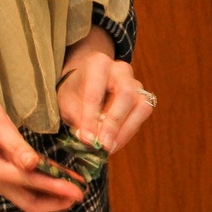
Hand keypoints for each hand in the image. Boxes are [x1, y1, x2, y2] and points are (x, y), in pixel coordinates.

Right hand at [0, 80, 84, 211]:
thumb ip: (16, 146)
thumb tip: (35, 166)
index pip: (30, 182)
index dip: (56, 188)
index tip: (78, 191)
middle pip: (28, 201)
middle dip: (56, 201)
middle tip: (80, 194)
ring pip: (25, 195)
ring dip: (50, 193)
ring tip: (74, 187)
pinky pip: (20, 182)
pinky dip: (40, 182)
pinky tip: (56, 176)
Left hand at [57, 30, 154, 152]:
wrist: (85, 83)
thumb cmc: (75, 91)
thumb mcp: (68, 103)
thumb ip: (79, 119)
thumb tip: (90, 140)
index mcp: (98, 64)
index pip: (95, 92)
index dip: (90, 118)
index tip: (86, 139)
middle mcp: (121, 70)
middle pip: (125, 94)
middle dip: (114, 123)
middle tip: (103, 145)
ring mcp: (135, 83)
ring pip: (141, 105)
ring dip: (125, 130)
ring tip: (109, 147)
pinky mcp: (143, 97)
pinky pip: (142, 115)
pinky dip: (128, 132)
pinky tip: (114, 143)